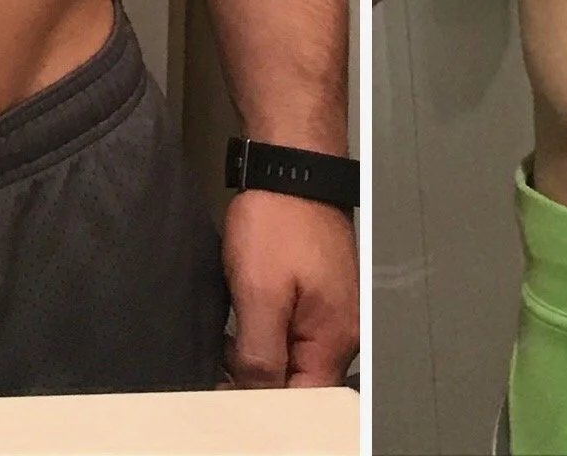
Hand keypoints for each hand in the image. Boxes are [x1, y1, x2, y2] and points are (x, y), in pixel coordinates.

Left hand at [221, 189, 357, 386]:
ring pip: (293, 359)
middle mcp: (342, 329)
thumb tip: (252, 397)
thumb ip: (260, 356)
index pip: (303, 401)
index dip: (261, 404)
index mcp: (336, 336)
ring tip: (230, 343)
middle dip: (260, 381)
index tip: (227, 391)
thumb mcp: (259, 293)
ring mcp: (332, 310)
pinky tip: (243, 325)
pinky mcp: (318, 294)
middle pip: (300, 383)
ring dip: (260, 358)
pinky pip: (292, 333)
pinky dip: (266, 335)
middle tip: (225, 364)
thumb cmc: (281, 217)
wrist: (288, 163)